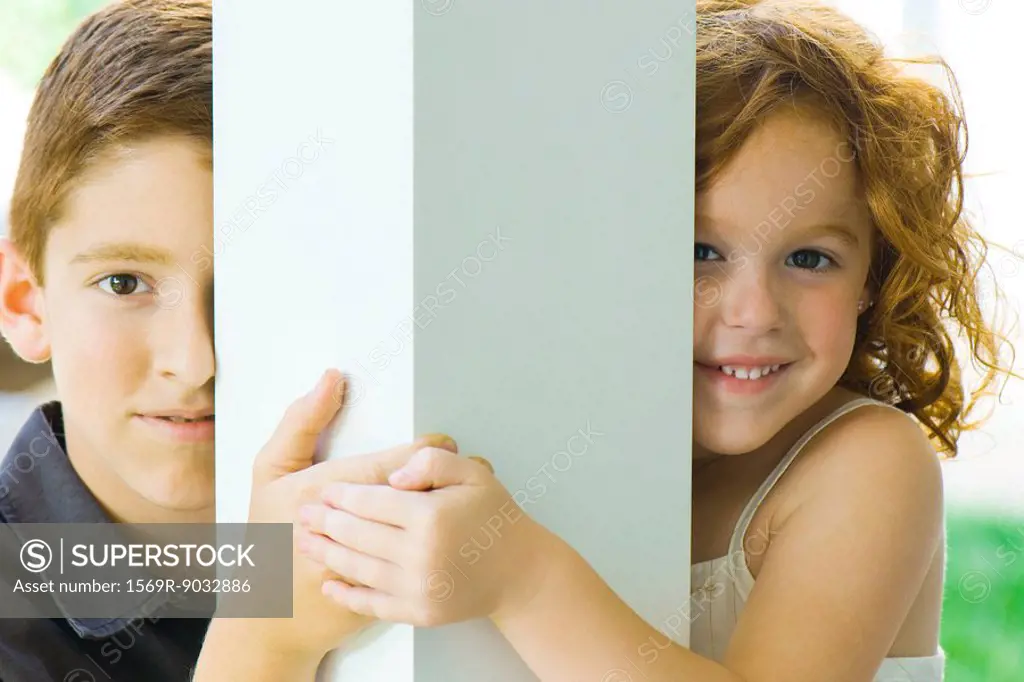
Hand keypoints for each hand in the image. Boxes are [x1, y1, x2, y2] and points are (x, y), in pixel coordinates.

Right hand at [231, 369, 458, 659]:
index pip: (391, 463)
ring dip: (456, 509)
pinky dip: (449, 546)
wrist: (269, 616)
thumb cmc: (269, 533)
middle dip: (447, 476)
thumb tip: (331, 378)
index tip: (441, 441)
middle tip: (464, 462)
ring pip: (429, 530)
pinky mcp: (386, 594)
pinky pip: (429, 563)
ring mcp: (368, 566)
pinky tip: (456, 532)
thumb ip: (301, 422)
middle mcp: (350, 528)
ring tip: (469, 492)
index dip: (424, 450)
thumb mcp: (270, 472)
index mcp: (324, 490)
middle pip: (415, 494)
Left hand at [296, 446, 553, 626]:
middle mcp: (421, 555)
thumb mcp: (471, 473)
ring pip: (358, 568)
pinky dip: (347, 593)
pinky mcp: (419, 612)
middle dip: (326, 523)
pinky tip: (330, 582)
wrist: (518, 571)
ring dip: (327, 554)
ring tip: (305, 541)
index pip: (372, 502)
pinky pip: (372, 603)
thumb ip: (431, 461)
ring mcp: (419, 588)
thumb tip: (393, 476)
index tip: (325, 490)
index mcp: (430, 516)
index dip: (343, 495)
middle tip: (303, 513)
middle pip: (357, 535)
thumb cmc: (493, 517)